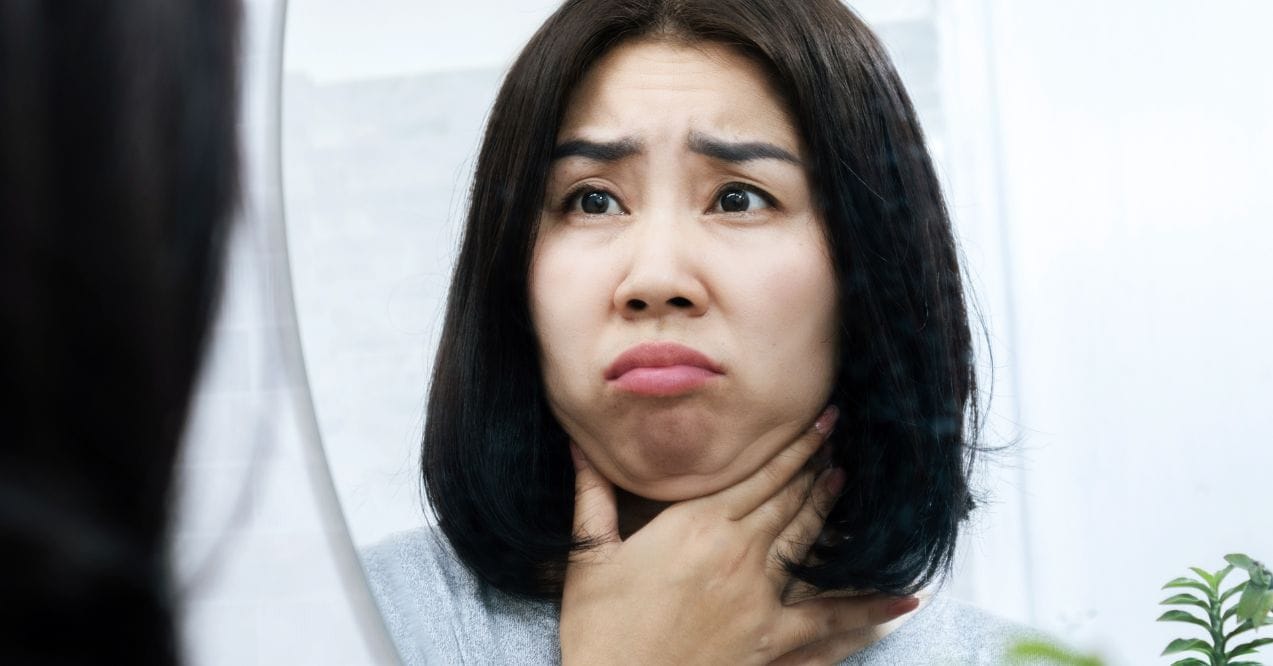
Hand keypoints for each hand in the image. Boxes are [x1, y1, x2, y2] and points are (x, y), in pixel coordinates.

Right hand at [559, 407, 919, 664]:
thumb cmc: (599, 629)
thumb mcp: (587, 555)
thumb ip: (590, 494)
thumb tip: (580, 443)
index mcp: (695, 525)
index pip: (757, 474)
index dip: (792, 447)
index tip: (819, 421)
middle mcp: (737, 552)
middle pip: (788, 500)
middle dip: (816, 467)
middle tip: (839, 440)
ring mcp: (759, 597)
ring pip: (807, 542)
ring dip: (831, 511)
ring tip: (851, 484)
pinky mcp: (771, 640)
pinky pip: (827, 619)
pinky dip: (867, 609)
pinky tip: (903, 599)